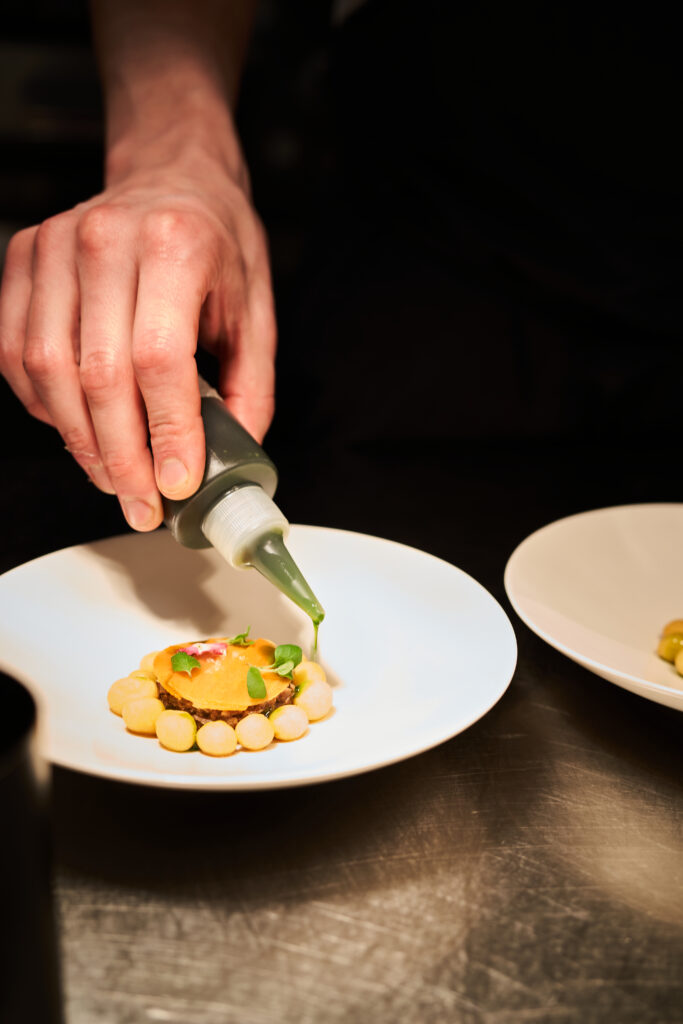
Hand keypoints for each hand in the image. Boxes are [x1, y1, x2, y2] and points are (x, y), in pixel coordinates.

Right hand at [0, 152, 275, 531]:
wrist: (171, 175)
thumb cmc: (216, 243)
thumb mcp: (255, 312)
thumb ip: (249, 388)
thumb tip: (228, 460)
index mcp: (177, 245)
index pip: (159, 359)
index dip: (166, 433)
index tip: (175, 484)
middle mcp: (106, 240)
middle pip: (98, 375)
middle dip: (121, 457)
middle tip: (142, 504)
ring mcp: (53, 246)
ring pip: (48, 371)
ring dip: (80, 442)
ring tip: (114, 478)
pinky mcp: (22, 259)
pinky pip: (16, 353)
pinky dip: (45, 407)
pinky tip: (80, 429)